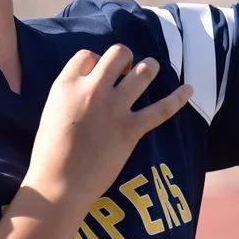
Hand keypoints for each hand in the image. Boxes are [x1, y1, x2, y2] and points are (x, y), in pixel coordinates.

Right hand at [23, 44, 192, 211]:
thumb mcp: (52, 111)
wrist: (59, 184)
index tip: (97, 72)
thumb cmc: (49, 153)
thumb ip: (70, 94)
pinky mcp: (131, 129)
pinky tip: (189, 89)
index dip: (95, 61)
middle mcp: (93, 89)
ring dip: (149, 67)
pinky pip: (161, 109)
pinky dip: (178, 98)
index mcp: (67, 84)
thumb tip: (86, 87)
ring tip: (151, 68)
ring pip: (143, 72)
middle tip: (125, 70)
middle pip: (118, 53)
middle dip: (124, 58)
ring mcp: (115, 108)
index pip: (87, 55)